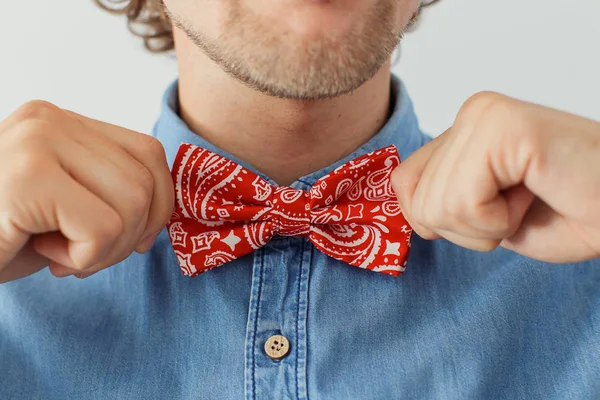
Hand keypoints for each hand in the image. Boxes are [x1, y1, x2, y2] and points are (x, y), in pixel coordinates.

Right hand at [0, 101, 173, 282]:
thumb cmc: (4, 236)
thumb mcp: (66, 205)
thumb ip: (110, 191)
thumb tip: (164, 210)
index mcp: (61, 122)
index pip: (149, 152)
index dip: (158, 203)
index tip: (136, 239)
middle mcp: (49, 120)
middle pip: (146, 179)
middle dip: (133, 234)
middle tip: (88, 255)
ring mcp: (36, 142)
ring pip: (132, 203)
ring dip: (107, 249)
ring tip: (64, 254)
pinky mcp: (27, 175)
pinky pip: (102, 227)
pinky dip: (85, 257)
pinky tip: (44, 253)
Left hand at [392, 92, 599, 262]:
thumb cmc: (567, 211)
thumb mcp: (485, 212)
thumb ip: (441, 198)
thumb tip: (405, 208)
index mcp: (465, 129)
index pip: (403, 185)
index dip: (440, 219)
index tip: (495, 208)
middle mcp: (471, 113)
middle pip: (416, 201)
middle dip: (469, 227)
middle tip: (521, 203)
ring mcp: (484, 115)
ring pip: (436, 207)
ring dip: (487, 225)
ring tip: (530, 197)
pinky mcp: (503, 127)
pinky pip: (463, 202)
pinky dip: (499, 221)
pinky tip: (536, 193)